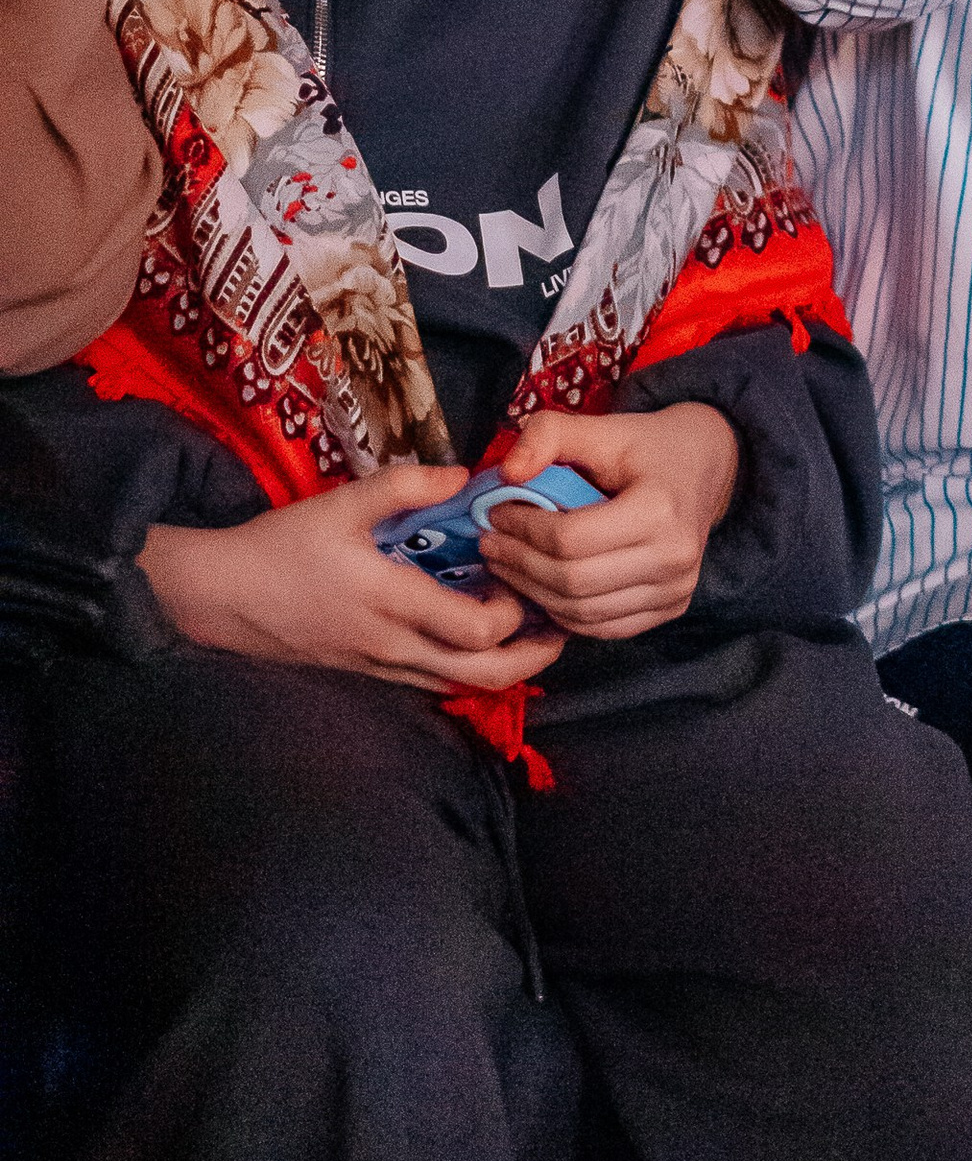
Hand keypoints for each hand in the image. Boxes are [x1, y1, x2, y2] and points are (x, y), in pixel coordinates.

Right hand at [138, 466, 563, 686]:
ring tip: (534, 630)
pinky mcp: (371, 673)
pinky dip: (467, 665)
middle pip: (483, 675)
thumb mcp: (340, 504)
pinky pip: (433, 680)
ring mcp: (382, 668)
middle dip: (533, 656)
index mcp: (391, 603)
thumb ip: (406, 486)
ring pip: (460, 684)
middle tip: (562, 624)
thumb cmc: (280, 548)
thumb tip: (467, 476)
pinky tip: (479, 636)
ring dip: (504, 663)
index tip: (525, 573)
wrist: (221, 599)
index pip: (476, 631)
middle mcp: (393, 647)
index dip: (516, 611)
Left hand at [476, 401, 739, 639]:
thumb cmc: (646, 446)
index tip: (494, 514)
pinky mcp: (671, 608)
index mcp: (660, 510)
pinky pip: (602, 627)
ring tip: (507, 565)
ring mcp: (677, 590)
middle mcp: (675, 557)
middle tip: (490, 544)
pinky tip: (540, 586)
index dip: (522, 530)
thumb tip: (507, 474)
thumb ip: (548, 435)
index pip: (570, 538)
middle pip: (573, 581)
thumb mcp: (600, 426)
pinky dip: (563, 613)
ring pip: (582, 612)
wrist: (704, 466)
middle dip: (520, 565)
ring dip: (534, 593)